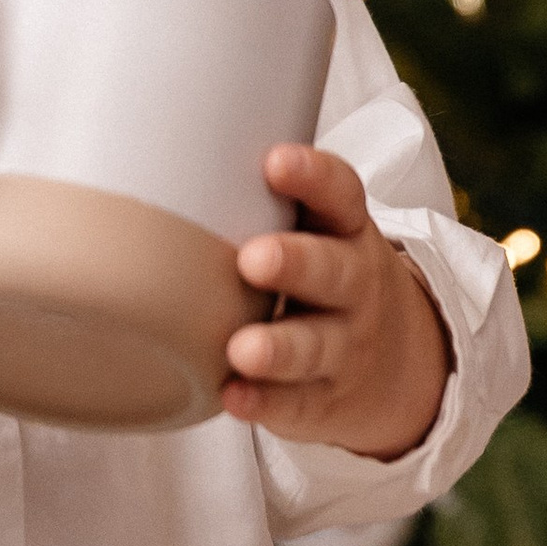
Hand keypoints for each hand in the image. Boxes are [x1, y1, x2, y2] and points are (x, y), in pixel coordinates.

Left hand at [223, 145, 449, 457]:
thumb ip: (256, 196)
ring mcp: (345, 345)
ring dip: (278, 347)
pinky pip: (297, 404)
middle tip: (253, 258)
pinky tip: (233, 396)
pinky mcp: (325, 399)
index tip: (274, 161)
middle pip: (334, 270)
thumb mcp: (315, 230)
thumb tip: (153, 141)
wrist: (393, 364)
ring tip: (241, 348)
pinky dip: (266, 403)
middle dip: (296, 263)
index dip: (313, 176)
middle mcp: (354, 285)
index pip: (341, 194)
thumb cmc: (321, 274)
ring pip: (316, 345)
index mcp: (346, 230)